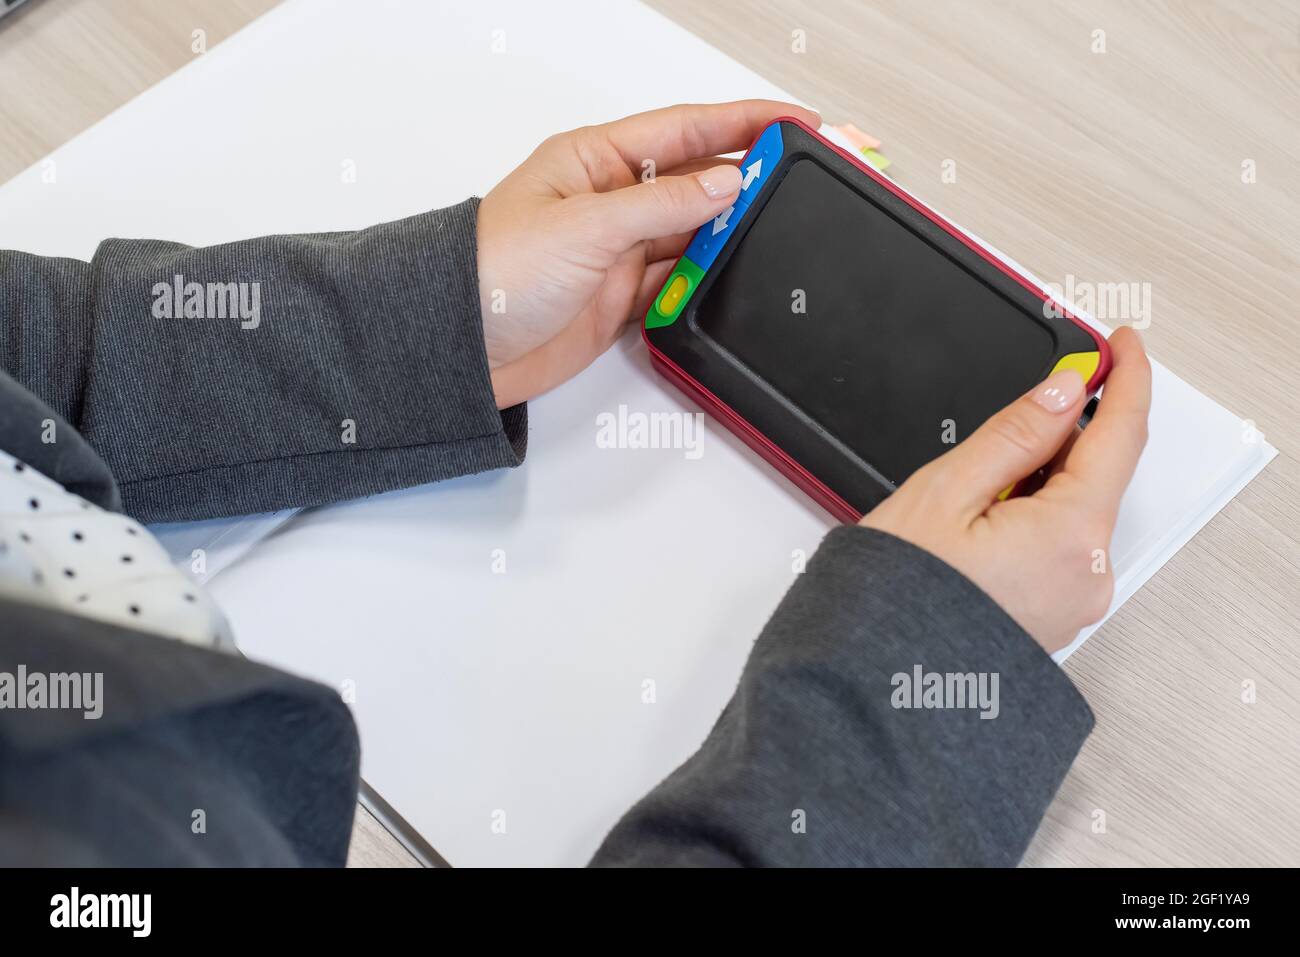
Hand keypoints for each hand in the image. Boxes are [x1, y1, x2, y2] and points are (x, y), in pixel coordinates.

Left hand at [476, 100, 820, 407]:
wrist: (463, 350)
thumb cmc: (493, 273)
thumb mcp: (586, 227)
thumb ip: (660, 204)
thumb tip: (724, 182)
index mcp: (594, 159)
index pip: (685, 128)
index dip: (744, 122)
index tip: (795, 123)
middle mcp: (610, 200)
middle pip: (695, 180)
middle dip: (745, 181)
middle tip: (797, 183)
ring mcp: (617, 251)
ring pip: (692, 235)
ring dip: (725, 238)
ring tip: (766, 237)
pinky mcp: (619, 298)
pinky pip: (677, 283)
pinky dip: (702, 283)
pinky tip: (724, 279)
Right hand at [861, 328, 1151, 652]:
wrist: (872, 680)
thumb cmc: (897, 598)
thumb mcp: (946, 491)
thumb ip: (1015, 434)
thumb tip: (1063, 392)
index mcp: (1071, 537)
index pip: (1121, 436)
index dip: (1127, 379)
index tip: (1120, 343)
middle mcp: (1089, 575)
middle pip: (1097, 474)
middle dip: (1064, 433)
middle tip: (1015, 411)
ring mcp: (1076, 601)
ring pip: (1077, 510)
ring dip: (1042, 479)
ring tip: (971, 490)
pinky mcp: (1056, 617)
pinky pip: (1063, 547)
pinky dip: (1037, 517)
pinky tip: (983, 521)